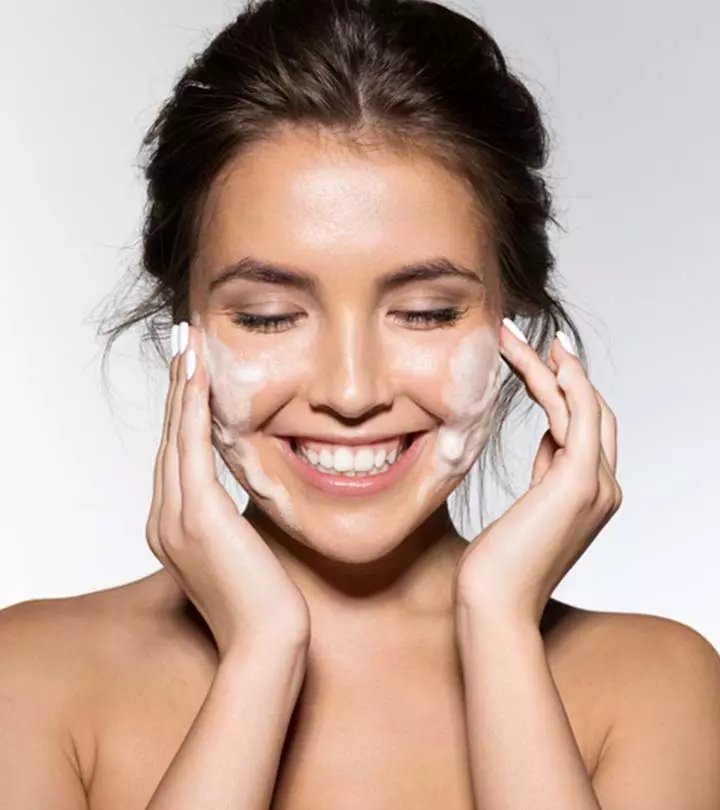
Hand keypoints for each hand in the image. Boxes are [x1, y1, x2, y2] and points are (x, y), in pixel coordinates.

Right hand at [145, 322, 310, 658]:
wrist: (265, 644)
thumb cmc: (261, 602)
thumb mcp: (239, 551)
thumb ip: (232, 520)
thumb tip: (247, 492)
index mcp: (171, 528)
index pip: (176, 458)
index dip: (183, 412)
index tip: (193, 374)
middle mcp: (164, 520)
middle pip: (169, 439)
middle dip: (178, 388)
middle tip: (183, 342)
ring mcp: (174, 518)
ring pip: (176, 436)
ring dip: (183, 385)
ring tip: (186, 343)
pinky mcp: (197, 515)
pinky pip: (191, 447)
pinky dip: (193, 407)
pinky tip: (198, 375)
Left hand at [453, 321, 622, 625]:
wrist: (493, 605)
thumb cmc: (497, 566)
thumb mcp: (527, 509)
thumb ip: (546, 474)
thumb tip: (549, 439)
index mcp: (591, 494)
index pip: (584, 429)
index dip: (564, 391)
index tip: (537, 362)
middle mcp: (604, 487)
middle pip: (590, 411)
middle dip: (558, 371)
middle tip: (521, 338)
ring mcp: (598, 485)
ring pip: (581, 406)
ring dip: (547, 367)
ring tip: (511, 337)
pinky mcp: (580, 482)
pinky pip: (581, 416)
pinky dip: (567, 382)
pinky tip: (547, 356)